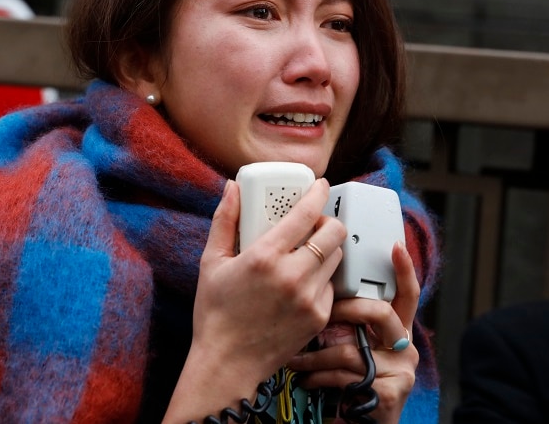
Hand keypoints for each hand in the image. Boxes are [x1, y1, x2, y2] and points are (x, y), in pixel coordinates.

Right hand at [163, 178, 346, 422]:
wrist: (227, 364)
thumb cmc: (215, 312)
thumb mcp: (211, 262)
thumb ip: (225, 220)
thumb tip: (233, 187)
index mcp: (264, 257)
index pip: (305, 214)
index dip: (318, 193)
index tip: (320, 185)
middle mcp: (292, 275)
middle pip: (334, 233)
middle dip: (329, 221)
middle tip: (316, 223)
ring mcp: (309, 299)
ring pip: (337, 258)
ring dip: (328, 249)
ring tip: (309, 252)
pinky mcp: (319, 318)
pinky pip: (332, 287)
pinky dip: (322, 279)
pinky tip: (303, 283)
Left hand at [286, 241, 420, 423]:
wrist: (358, 423)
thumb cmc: (348, 379)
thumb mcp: (349, 344)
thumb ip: (344, 320)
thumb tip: (319, 288)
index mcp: (396, 328)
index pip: (406, 293)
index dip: (404, 269)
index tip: (395, 246)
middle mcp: (404, 345)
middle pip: (379, 312)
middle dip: (344, 310)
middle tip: (319, 316)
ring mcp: (401, 369)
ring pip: (351, 349)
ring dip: (316, 355)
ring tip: (296, 359)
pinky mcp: (391, 392)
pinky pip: (346, 375)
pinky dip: (319, 377)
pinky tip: (305, 380)